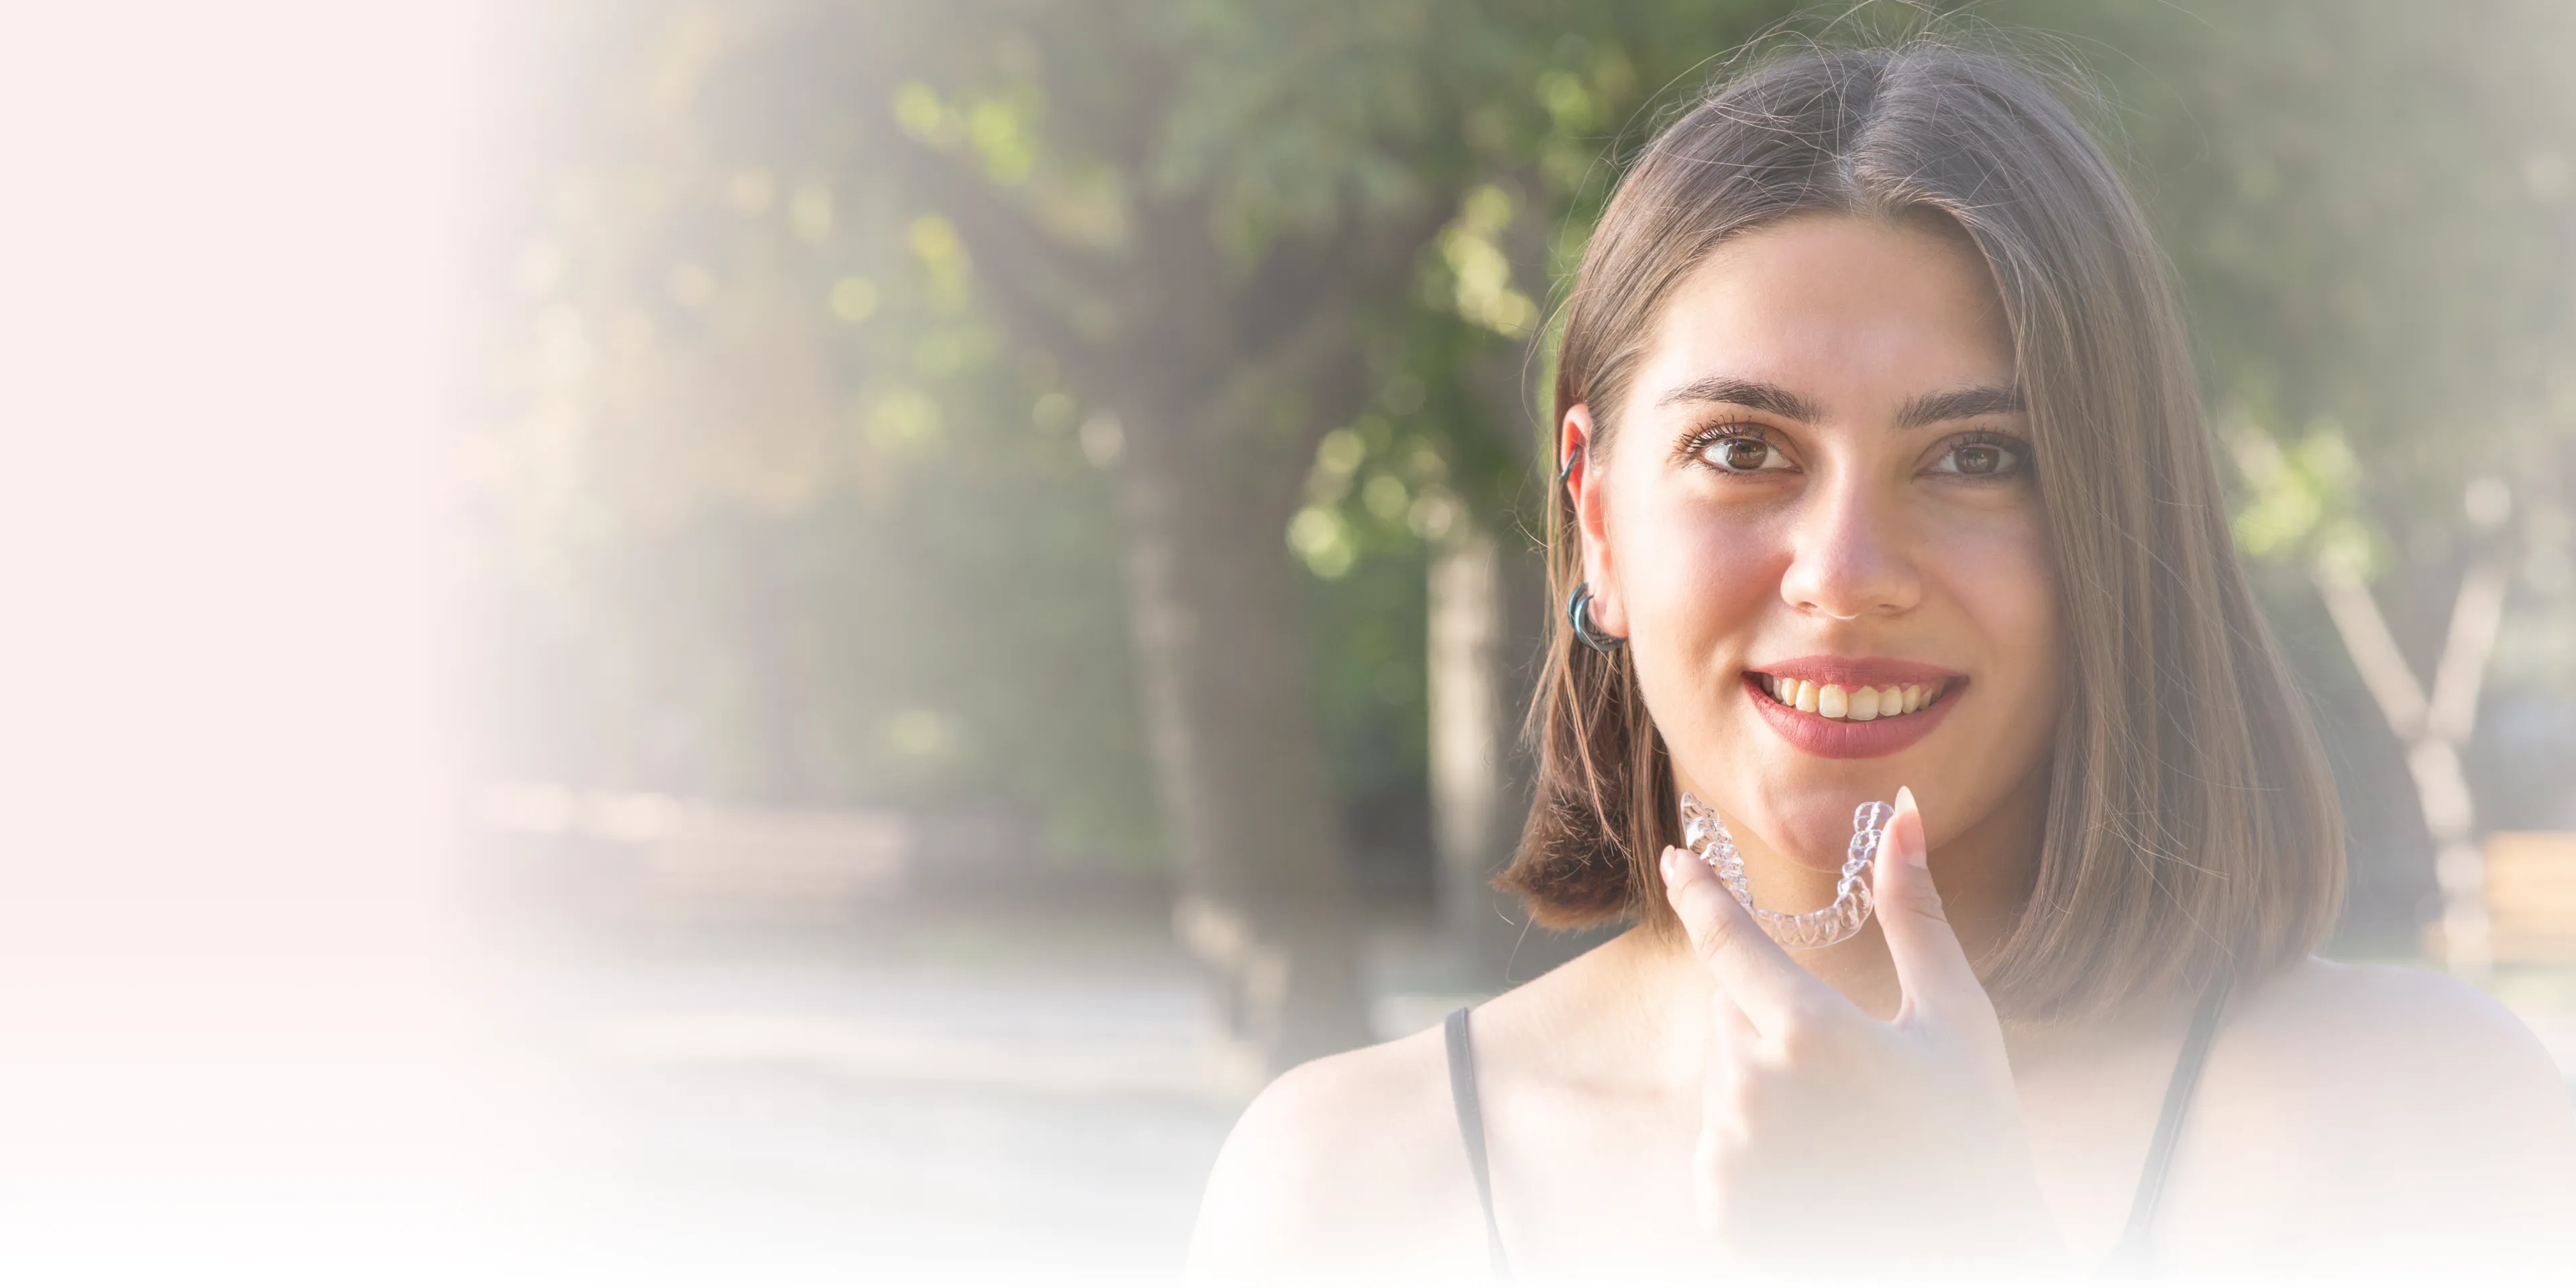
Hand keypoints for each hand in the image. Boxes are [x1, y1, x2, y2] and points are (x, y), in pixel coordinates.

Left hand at [1658, 786, 2069, 1277]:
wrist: (1975, 1252)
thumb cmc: (1975, 1131)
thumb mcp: (1955, 1017)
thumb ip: (1914, 913)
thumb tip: (1905, 814)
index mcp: (1811, 1032)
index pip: (1728, 939)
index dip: (1699, 892)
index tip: (1676, 858)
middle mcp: (1757, 1091)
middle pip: (1734, 1016)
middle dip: (1776, 1022)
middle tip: (1850, 1068)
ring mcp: (1733, 1156)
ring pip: (1726, 1081)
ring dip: (1768, 1087)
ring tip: (1843, 1128)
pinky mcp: (1722, 1209)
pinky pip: (1718, 1146)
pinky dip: (1755, 1149)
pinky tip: (1818, 1169)